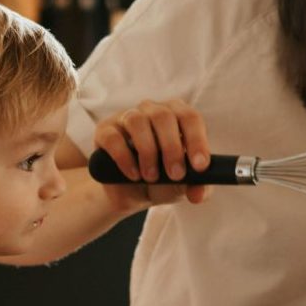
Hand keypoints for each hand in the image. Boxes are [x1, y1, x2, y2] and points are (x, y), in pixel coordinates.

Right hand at [92, 99, 211, 207]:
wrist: (131, 194)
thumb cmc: (162, 181)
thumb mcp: (184, 187)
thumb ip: (198, 188)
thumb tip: (199, 194)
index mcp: (177, 117)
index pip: (190, 117)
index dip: (197, 140)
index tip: (200, 166)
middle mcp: (153, 111)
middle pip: (164, 116)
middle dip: (172, 148)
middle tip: (176, 175)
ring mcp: (127, 118)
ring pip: (137, 121)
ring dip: (147, 151)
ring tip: (151, 177)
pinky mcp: (105, 131)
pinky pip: (113, 137)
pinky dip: (124, 157)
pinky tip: (133, 175)